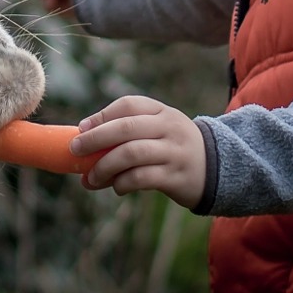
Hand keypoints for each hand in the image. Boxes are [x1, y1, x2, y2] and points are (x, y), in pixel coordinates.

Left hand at [72, 95, 206, 208]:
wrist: (217, 169)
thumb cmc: (172, 148)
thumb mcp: (157, 131)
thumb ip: (126, 134)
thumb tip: (82, 149)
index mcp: (161, 111)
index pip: (128, 105)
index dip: (101, 115)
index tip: (81, 128)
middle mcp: (169, 128)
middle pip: (125, 128)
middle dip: (95, 139)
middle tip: (75, 150)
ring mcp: (174, 152)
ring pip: (131, 154)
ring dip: (104, 166)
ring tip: (90, 178)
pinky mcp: (177, 176)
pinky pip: (142, 178)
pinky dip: (122, 183)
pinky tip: (116, 187)